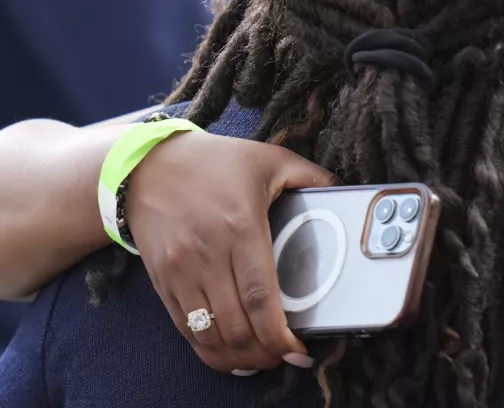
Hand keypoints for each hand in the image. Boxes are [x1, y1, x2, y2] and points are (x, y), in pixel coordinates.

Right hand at [124, 130, 336, 374]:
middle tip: (288, 357)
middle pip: (237, 325)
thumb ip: (310, 176)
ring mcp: (180, 272)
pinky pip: (185, 330)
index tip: (299, 350)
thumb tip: (342, 189)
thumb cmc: (214, 162)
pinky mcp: (162, 282)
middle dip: (265, 353)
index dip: (279, 334)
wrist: (145, 166)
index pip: (261, 297)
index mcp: (241, 228)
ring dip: (239, 357)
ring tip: (264, 360)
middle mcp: (207, 256)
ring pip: (209, 335)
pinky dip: (209, 351)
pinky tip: (230, 356)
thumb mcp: (269, 159)